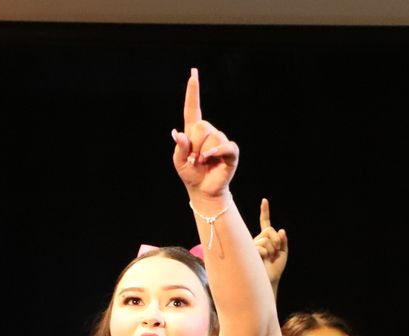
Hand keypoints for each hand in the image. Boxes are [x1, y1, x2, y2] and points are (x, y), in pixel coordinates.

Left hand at [171, 68, 238, 203]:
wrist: (203, 190)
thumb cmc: (190, 173)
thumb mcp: (178, 161)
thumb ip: (178, 147)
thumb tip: (178, 134)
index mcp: (193, 131)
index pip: (192, 108)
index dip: (193, 91)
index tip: (193, 73)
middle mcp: (208, 132)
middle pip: (201, 126)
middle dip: (194, 144)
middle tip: (193, 159)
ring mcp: (220, 140)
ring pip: (212, 137)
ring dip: (203, 152)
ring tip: (201, 162)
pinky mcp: (230, 151)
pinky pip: (225, 145)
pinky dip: (216, 151)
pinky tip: (210, 158)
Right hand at [254, 197, 287, 285]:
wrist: (269, 279)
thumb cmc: (275, 267)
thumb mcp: (283, 253)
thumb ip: (283, 241)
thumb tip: (281, 230)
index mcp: (267, 238)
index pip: (265, 223)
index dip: (264, 212)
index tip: (264, 201)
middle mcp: (259, 239)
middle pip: (269, 230)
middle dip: (277, 239)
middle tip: (277, 250)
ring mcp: (254, 244)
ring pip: (266, 239)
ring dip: (272, 249)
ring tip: (269, 257)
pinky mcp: (250, 250)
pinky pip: (262, 246)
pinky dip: (266, 253)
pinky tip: (264, 259)